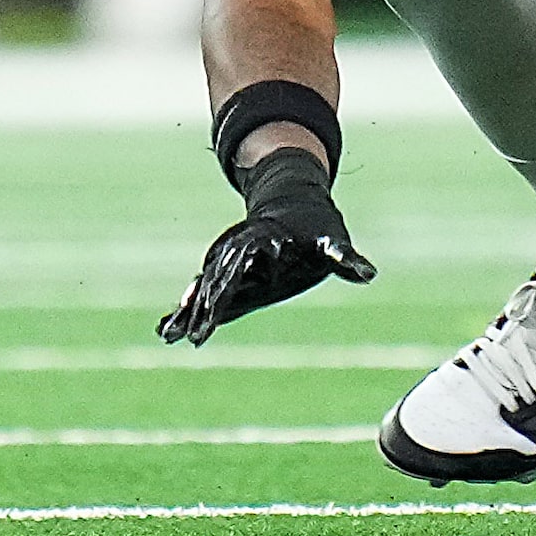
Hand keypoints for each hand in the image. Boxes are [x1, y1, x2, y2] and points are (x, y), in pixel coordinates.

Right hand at [158, 147, 374, 346]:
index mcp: (266, 240)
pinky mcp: (227, 271)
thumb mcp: (332, 239)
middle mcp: (242, 249)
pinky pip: (202, 289)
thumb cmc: (315, 225)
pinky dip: (186, 307)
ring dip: (188, 309)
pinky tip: (166, 329)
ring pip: (205, 285)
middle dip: (205, 306)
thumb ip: (345, 259)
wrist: (291, 200)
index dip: (232, 287)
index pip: (245, 265)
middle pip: (219, 279)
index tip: (219, 310)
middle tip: (193, 335)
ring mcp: (232, 259)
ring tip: (169, 334)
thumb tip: (368, 275)